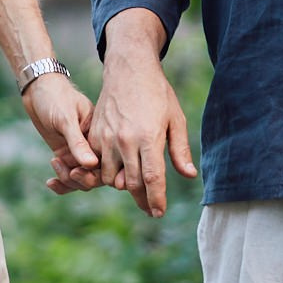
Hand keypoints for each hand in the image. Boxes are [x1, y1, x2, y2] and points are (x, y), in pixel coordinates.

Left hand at [27, 73, 102, 194]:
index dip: (100, 174)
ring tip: (55, 163)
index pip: (109, 162)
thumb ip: (78, 142)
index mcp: (102, 134)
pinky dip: (61, 183)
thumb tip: (91, 165)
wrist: (38, 90)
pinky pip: (68, 176)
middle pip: (97, 175)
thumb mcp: (66, 118)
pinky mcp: (66, 155)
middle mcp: (94, 146)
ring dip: (69, 180)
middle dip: (83, 179)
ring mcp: (80, 152)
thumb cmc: (56, 97)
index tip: (79, 172)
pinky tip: (50, 183)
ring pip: (82, 179)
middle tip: (69, 173)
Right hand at [91, 24, 197, 216]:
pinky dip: (106, 172)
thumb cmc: (157, 93)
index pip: (152, 178)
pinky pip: (97, 163)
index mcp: (148, 137)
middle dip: (142, 200)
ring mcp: (106, 137)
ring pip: (111, 177)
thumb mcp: (175, 118)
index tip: (158, 212)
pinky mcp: (94, 134)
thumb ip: (179, 149)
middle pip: (131, 183)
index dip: (156, 199)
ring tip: (136, 187)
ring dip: (123, 186)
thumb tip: (188, 175)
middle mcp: (124, 140)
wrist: (128, 69)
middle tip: (150, 209)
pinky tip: (119, 170)